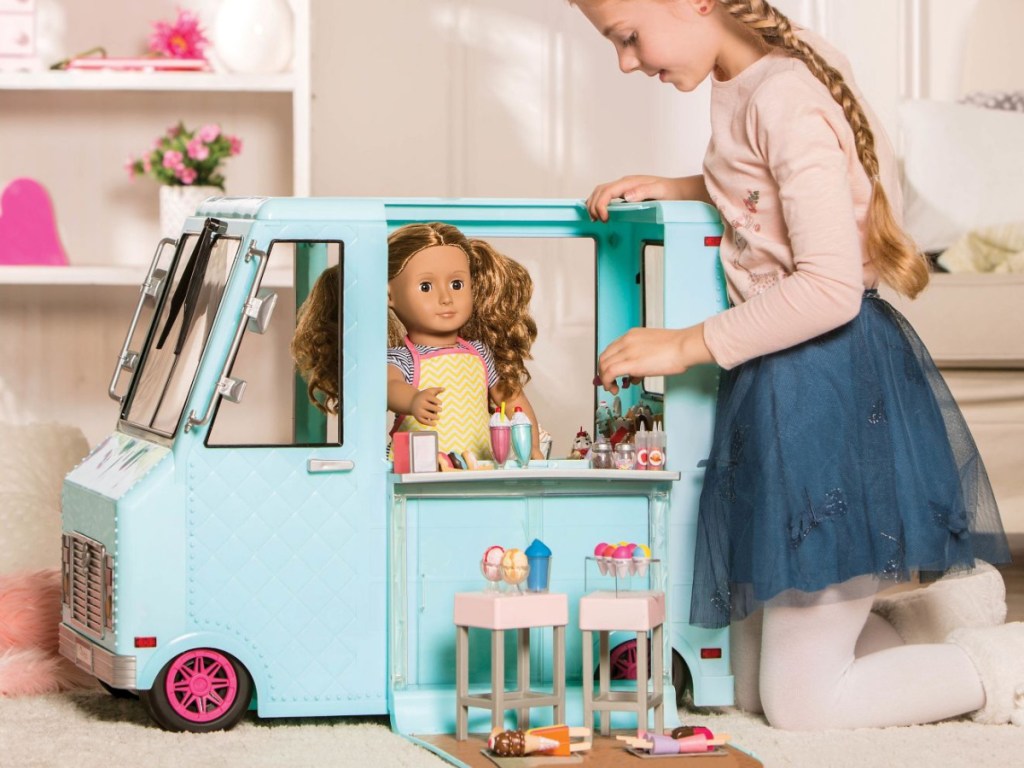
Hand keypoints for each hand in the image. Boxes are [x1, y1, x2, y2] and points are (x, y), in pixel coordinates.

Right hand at [410, 386, 443, 425]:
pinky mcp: (418, 417)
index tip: (440, 403)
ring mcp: (418, 411)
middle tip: (440, 410)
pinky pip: (424, 421)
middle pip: (432, 408)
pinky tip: (435, 424)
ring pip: (429, 415)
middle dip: (438, 409)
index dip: (439, 402)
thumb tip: (444, 389)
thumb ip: (437, 389)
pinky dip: (430, 423)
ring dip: (435, 417)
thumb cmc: (424, 396)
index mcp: (424, 397)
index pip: (433, 399)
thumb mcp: (429, 391)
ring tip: (438, 417)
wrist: (411, 402)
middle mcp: (420, 403)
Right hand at [585, 175, 683, 221]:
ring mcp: (624, 188)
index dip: (601, 204)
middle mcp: (625, 183)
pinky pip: (607, 196)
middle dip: (594, 205)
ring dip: (594, 204)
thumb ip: (643, 191)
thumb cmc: (671, 191)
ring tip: (595, 218)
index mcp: (630, 182)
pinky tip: (601, 213)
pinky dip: (600, 204)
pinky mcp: (626, 193)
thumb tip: (626, 196)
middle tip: (596, 220)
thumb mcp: (660, 191)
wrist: (679, 190)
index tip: (604, 218)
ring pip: (601, 192)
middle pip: (600, 190)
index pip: (607, 191)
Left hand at [595, 325, 712, 394]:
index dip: (608, 363)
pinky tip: (613, 389)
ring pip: (604, 365)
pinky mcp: (630, 363)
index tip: (610, 373)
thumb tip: (634, 374)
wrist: (684, 346)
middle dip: (603, 372)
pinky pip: (609, 373)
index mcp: (631, 335)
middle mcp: (626, 341)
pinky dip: (607, 382)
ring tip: (612, 388)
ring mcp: (627, 351)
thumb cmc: (677, 348)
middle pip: (604, 357)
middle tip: (609, 382)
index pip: (611, 349)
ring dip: (604, 379)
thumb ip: (641, 359)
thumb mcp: (653, 348)